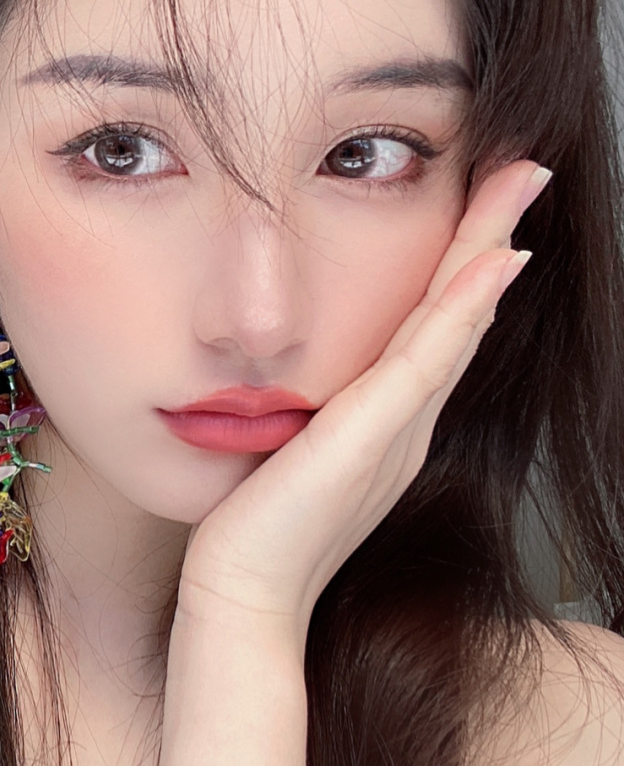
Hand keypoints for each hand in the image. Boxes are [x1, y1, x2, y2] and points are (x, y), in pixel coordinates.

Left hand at [178, 158, 550, 645]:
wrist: (240, 597)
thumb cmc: (255, 528)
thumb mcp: (287, 451)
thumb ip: (308, 412)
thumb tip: (292, 373)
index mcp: (387, 421)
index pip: (434, 324)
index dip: (462, 263)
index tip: (482, 204)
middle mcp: (407, 421)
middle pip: (460, 310)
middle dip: (491, 234)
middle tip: (524, 168)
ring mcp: (398, 430)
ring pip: (455, 321)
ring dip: (488, 246)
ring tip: (519, 183)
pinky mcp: (373, 438)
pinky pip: (426, 361)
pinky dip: (461, 308)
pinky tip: (490, 261)